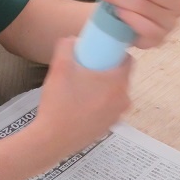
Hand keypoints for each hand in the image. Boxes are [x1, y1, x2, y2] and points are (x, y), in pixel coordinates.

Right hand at [32, 37, 131, 157]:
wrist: (51, 139)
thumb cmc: (59, 102)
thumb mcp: (59, 66)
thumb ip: (66, 46)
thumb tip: (73, 40)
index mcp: (118, 83)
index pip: (128, 60)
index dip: (115, 53)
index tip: (99, 52)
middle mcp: (123, 100)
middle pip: (120, 77)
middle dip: (107, 70)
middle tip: (86, 67)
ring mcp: (117, 117)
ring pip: (114, 93)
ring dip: (103, 88)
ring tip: (81, 86)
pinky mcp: (107, 128)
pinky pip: (108, 108)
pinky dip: (99, 103)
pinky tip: (79, 104)